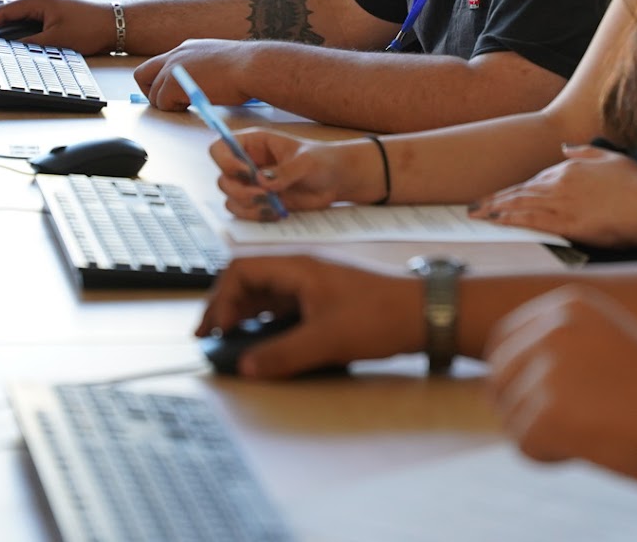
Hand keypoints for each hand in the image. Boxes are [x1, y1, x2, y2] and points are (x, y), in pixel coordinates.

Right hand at [0, 0, 114, 53]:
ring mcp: (45, 8)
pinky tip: (3, 38)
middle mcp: (39, 1)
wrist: (115, 25)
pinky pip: (24, 21)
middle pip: (4, 12)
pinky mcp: (51, 16)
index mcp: (38, 1)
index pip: (3, 11)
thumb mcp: (56, 39)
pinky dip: (10, 29)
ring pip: (13, 17)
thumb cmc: (91, 27)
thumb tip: (8, 48)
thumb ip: (30, 43)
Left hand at [134, 38, 262, 109]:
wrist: (252, 66)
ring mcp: (172, 69)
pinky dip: (175, 109)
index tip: (173, 93)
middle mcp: (175, 55)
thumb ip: (201, 69)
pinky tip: (194, 105)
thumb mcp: (217, 61)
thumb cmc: (245, 67)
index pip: (159, 64)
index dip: (161, 81)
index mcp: (186, 49)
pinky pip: (162, 103)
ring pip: (153, 94)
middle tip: (171, 103)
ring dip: (168, 104)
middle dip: (152, 92)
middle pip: (142, 75)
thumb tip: (199, 84)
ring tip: (191, 104)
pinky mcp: (173, 84)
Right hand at [195, 254, 423, 378]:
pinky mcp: (326, 302)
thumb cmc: (381, 316)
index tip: (217, 330)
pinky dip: (266, 323)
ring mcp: (315, 286)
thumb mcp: (326, 340)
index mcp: (298, 268)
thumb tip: (245, 368)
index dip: (221, 299)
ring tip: (230, 342)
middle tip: (210, 337)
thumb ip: (282, 355)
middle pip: (250, 281)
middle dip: (225, 307)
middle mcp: (303, 271)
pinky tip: (264, 343)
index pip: (242, 270)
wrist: (426, 312)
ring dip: (244, 316)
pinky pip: (285, 308)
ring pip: (267, 295)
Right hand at [210, 131, 366, 218]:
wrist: (334, 180)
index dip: (226, 162)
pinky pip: (244, 213)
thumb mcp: (306, 162)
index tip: (248, 173)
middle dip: (241, 191)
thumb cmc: (321, 161)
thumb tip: (262, 183)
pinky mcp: (258, 203)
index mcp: (252, 143)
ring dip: (248, 206)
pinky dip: (256, 215)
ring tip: (273, 204)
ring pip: (230, 199)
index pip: (219, 148)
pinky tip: (277, 211)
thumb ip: (285, 171)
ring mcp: (251, 185)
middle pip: (222, 179)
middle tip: (265, 194)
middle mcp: (246, 163)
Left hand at [467, 145, 636, 247]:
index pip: (535, 180)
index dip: (515, 189)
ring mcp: (563, 202)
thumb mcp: (611, 157)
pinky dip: (511, 219)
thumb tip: (565, 148)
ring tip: (477, 215)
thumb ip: (585, 152)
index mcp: (571, 167)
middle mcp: (562, 182)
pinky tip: (497, 222)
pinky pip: (531, 220)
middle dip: (495, 199)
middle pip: (521, 191)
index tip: (500, 196)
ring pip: (520, 204)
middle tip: (474, 206)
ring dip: (496, 209)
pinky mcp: (567, 222)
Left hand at [487, 287, 636, 485]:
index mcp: (568, 304)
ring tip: (595, 429)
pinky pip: (525, 446)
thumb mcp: (605, 347)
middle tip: (579, 420)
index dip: (520, 379)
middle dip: (526, 407)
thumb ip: (556, 351)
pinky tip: (592, 446)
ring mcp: (549, 367)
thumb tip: (488, 383)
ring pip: (511, 416)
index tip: (559, 398)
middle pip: (498, 379)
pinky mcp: (548, 411)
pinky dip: (551, 457)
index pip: (503, 342)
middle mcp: (553, 327)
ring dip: (542, 433)